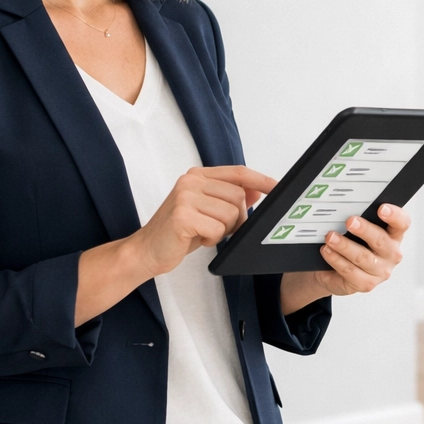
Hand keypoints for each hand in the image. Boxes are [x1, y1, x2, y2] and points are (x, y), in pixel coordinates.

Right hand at [133, 165, 275, 276]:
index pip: (237, 172)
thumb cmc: (177, 232)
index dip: (260, 179)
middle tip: (218, 229)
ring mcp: (185, 197)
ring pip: (231, 214)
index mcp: (197, 176)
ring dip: (223, 231)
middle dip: (237, 219)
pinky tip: (196, 239)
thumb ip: (229, 198)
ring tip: (203, 233)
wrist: (147, 250)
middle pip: (238, 196)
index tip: (276, 187)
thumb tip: (257, 189)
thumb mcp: (207, 211)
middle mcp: (190, 181)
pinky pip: (217, 229)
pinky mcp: (182, 216)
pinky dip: (212, 240)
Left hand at [280, 203, 409, 312]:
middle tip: (350, 221)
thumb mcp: (357, 229)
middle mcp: (391, 254)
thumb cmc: (350, 243)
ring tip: (330, 237)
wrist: (334, 271)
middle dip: (365, 230)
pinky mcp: (365, 284)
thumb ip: (359, 217)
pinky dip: (336, 259)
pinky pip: (350, 271)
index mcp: (394, 235)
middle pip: (381, 241)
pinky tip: (327, 251)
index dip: (394, 216)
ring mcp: (380, 271)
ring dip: (345, 246)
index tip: (381, 208)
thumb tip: (345, 203)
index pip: (402, 223)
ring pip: (363, 257)